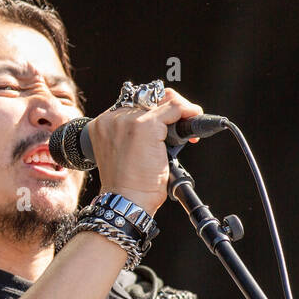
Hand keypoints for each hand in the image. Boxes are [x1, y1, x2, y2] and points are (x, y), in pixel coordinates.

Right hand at [89, 86, 202, 215]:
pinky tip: (194, 119)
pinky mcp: (145, 125)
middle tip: (183, 125)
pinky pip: (174, 109)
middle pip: (149, 97)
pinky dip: (188, 112)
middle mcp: (113, 118)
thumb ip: (135, 136)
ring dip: (181, 111)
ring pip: (164, 100)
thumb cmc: (128, 187)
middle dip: (171, 109)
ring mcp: (128, 120)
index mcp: (103, 124)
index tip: (168, 125)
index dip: (156, 111)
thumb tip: (165, 125)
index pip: (134, 104)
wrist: (125, 201)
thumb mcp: (126, 155)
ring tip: (189, 126)